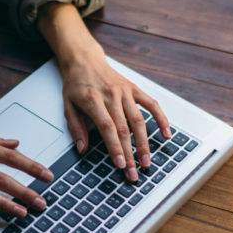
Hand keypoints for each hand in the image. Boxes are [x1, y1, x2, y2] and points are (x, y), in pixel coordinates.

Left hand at [60, 51, 170, 181]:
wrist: (84, 60)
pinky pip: (151, 104)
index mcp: (93, 100)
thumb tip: (82, 149)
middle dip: (130, 154)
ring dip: (145, 143)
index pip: (107, 128)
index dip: (115, 147)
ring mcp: (125, 92)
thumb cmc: (76, 84)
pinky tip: (166, 134)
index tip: (121, 164)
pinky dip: (161, 119)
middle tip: (134, 173)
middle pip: (124, 129)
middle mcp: (111, 95)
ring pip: (139, 120)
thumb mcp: (67, 105)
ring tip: (146, 162)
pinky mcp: (134, 89)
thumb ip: (75, 128)